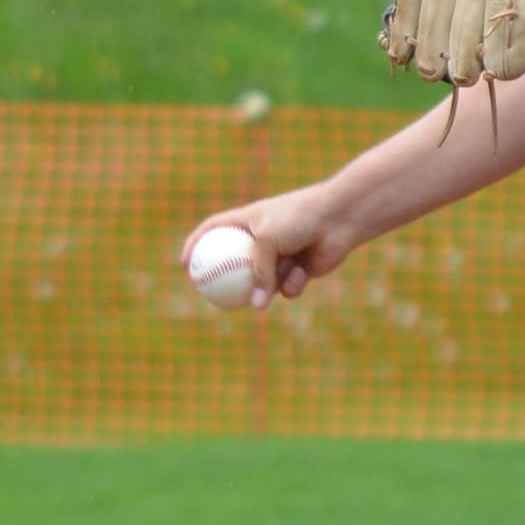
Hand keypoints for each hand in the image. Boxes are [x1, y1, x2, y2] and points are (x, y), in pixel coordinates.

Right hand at [184, 186, 353, 308]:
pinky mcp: (298, 270)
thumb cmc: (299, 219)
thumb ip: (257, 271)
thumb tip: (255, 306)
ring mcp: (280, 254)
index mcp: (249, 219)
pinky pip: (285, 288)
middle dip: (224, 280)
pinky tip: (302, 272)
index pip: (213, 229)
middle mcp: (263, 237)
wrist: (339, 219)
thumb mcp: (267, 239)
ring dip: (270, 282)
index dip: (195, 245)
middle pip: (234, 261)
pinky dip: (292, 283)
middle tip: (213, 297)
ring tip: (284, 268)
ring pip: (262, 281)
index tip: (185, 265)